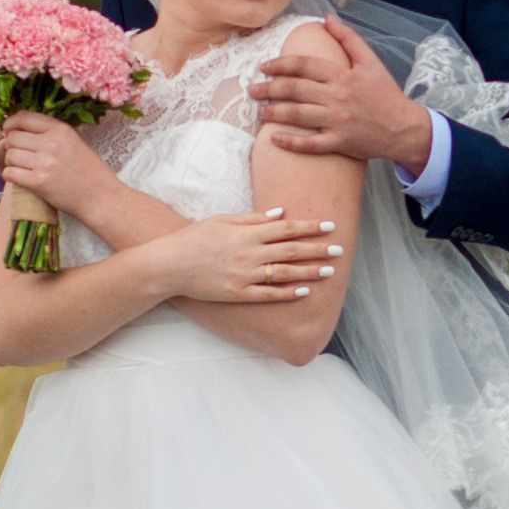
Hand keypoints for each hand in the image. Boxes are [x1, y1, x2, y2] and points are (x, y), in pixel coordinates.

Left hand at [0, 114, 105, 210]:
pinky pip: (10, 173)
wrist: (100, 196)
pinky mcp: (39, 182)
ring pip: (9, 155)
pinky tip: (21, 177)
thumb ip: (50, 132)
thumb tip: (20, 126)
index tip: (9, 131)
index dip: (10, 124)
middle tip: (20, 154)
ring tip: (23, 167)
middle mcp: (52, 143)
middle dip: (11, 146)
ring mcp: (45, 163)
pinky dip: (11, 175)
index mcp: (60, 129)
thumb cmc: (88, 169)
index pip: (23, 117)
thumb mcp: (74, 140)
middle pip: (12, 137)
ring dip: (11, 162)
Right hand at [162, 207, 347, 307]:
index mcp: (246, 233)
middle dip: (317, 249)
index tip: (330, 226)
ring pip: (284, 273)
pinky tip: (304, 291)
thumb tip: (282, 213)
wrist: (169, 265)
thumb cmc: (195, 238)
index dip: (310, 227)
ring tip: (329, 271)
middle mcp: (249, 254)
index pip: (286, 228)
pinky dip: (287, 293)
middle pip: (291, 250)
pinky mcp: (237, 294)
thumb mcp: (222, 220)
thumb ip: (253, 218)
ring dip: (309, 272)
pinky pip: (268, 295)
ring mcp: (244, 275)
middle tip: (339, 249)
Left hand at [249, 18, 432, 174]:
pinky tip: (274, 139)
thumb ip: (348, 38)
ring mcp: (337, 121)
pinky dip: (291, 142)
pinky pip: (310, 144)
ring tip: (258, 112)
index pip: (304, 66)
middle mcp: (337, 97)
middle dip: (268, 89)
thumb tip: (327, 19)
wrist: (403, 128)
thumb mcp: (370, 61)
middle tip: (251, 89)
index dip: (280, 65)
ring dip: (273, 113)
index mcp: (342, 75)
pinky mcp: (339, 142)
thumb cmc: (385, 93)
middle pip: (294, 90)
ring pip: (297, 115)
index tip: (264, 67)